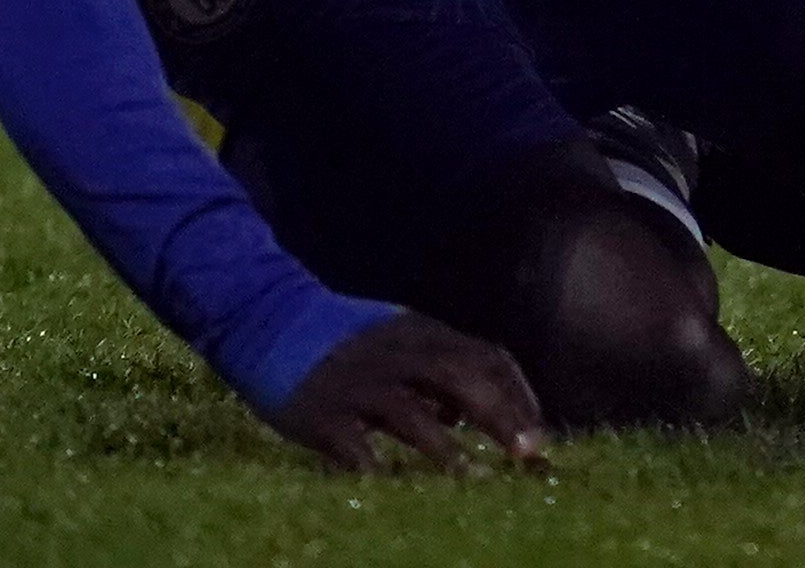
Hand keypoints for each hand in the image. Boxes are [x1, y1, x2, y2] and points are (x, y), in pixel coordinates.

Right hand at [269, 312, 549, 473]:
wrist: (265, 316)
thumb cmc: (340, 340)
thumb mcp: (395, 340)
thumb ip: (435, 371)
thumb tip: (472, 413)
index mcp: (421, 333)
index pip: (486, 357)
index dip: (519, 395)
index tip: (539, 434)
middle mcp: (397, 352)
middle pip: (461, 377)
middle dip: (501, 416)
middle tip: (529, 454)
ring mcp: (359, 382)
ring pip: (412, 413)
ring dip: (448, 449)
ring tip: (477, 480)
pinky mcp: (323, 411)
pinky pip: (356, 446)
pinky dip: (379, 468)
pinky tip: (397, 489)